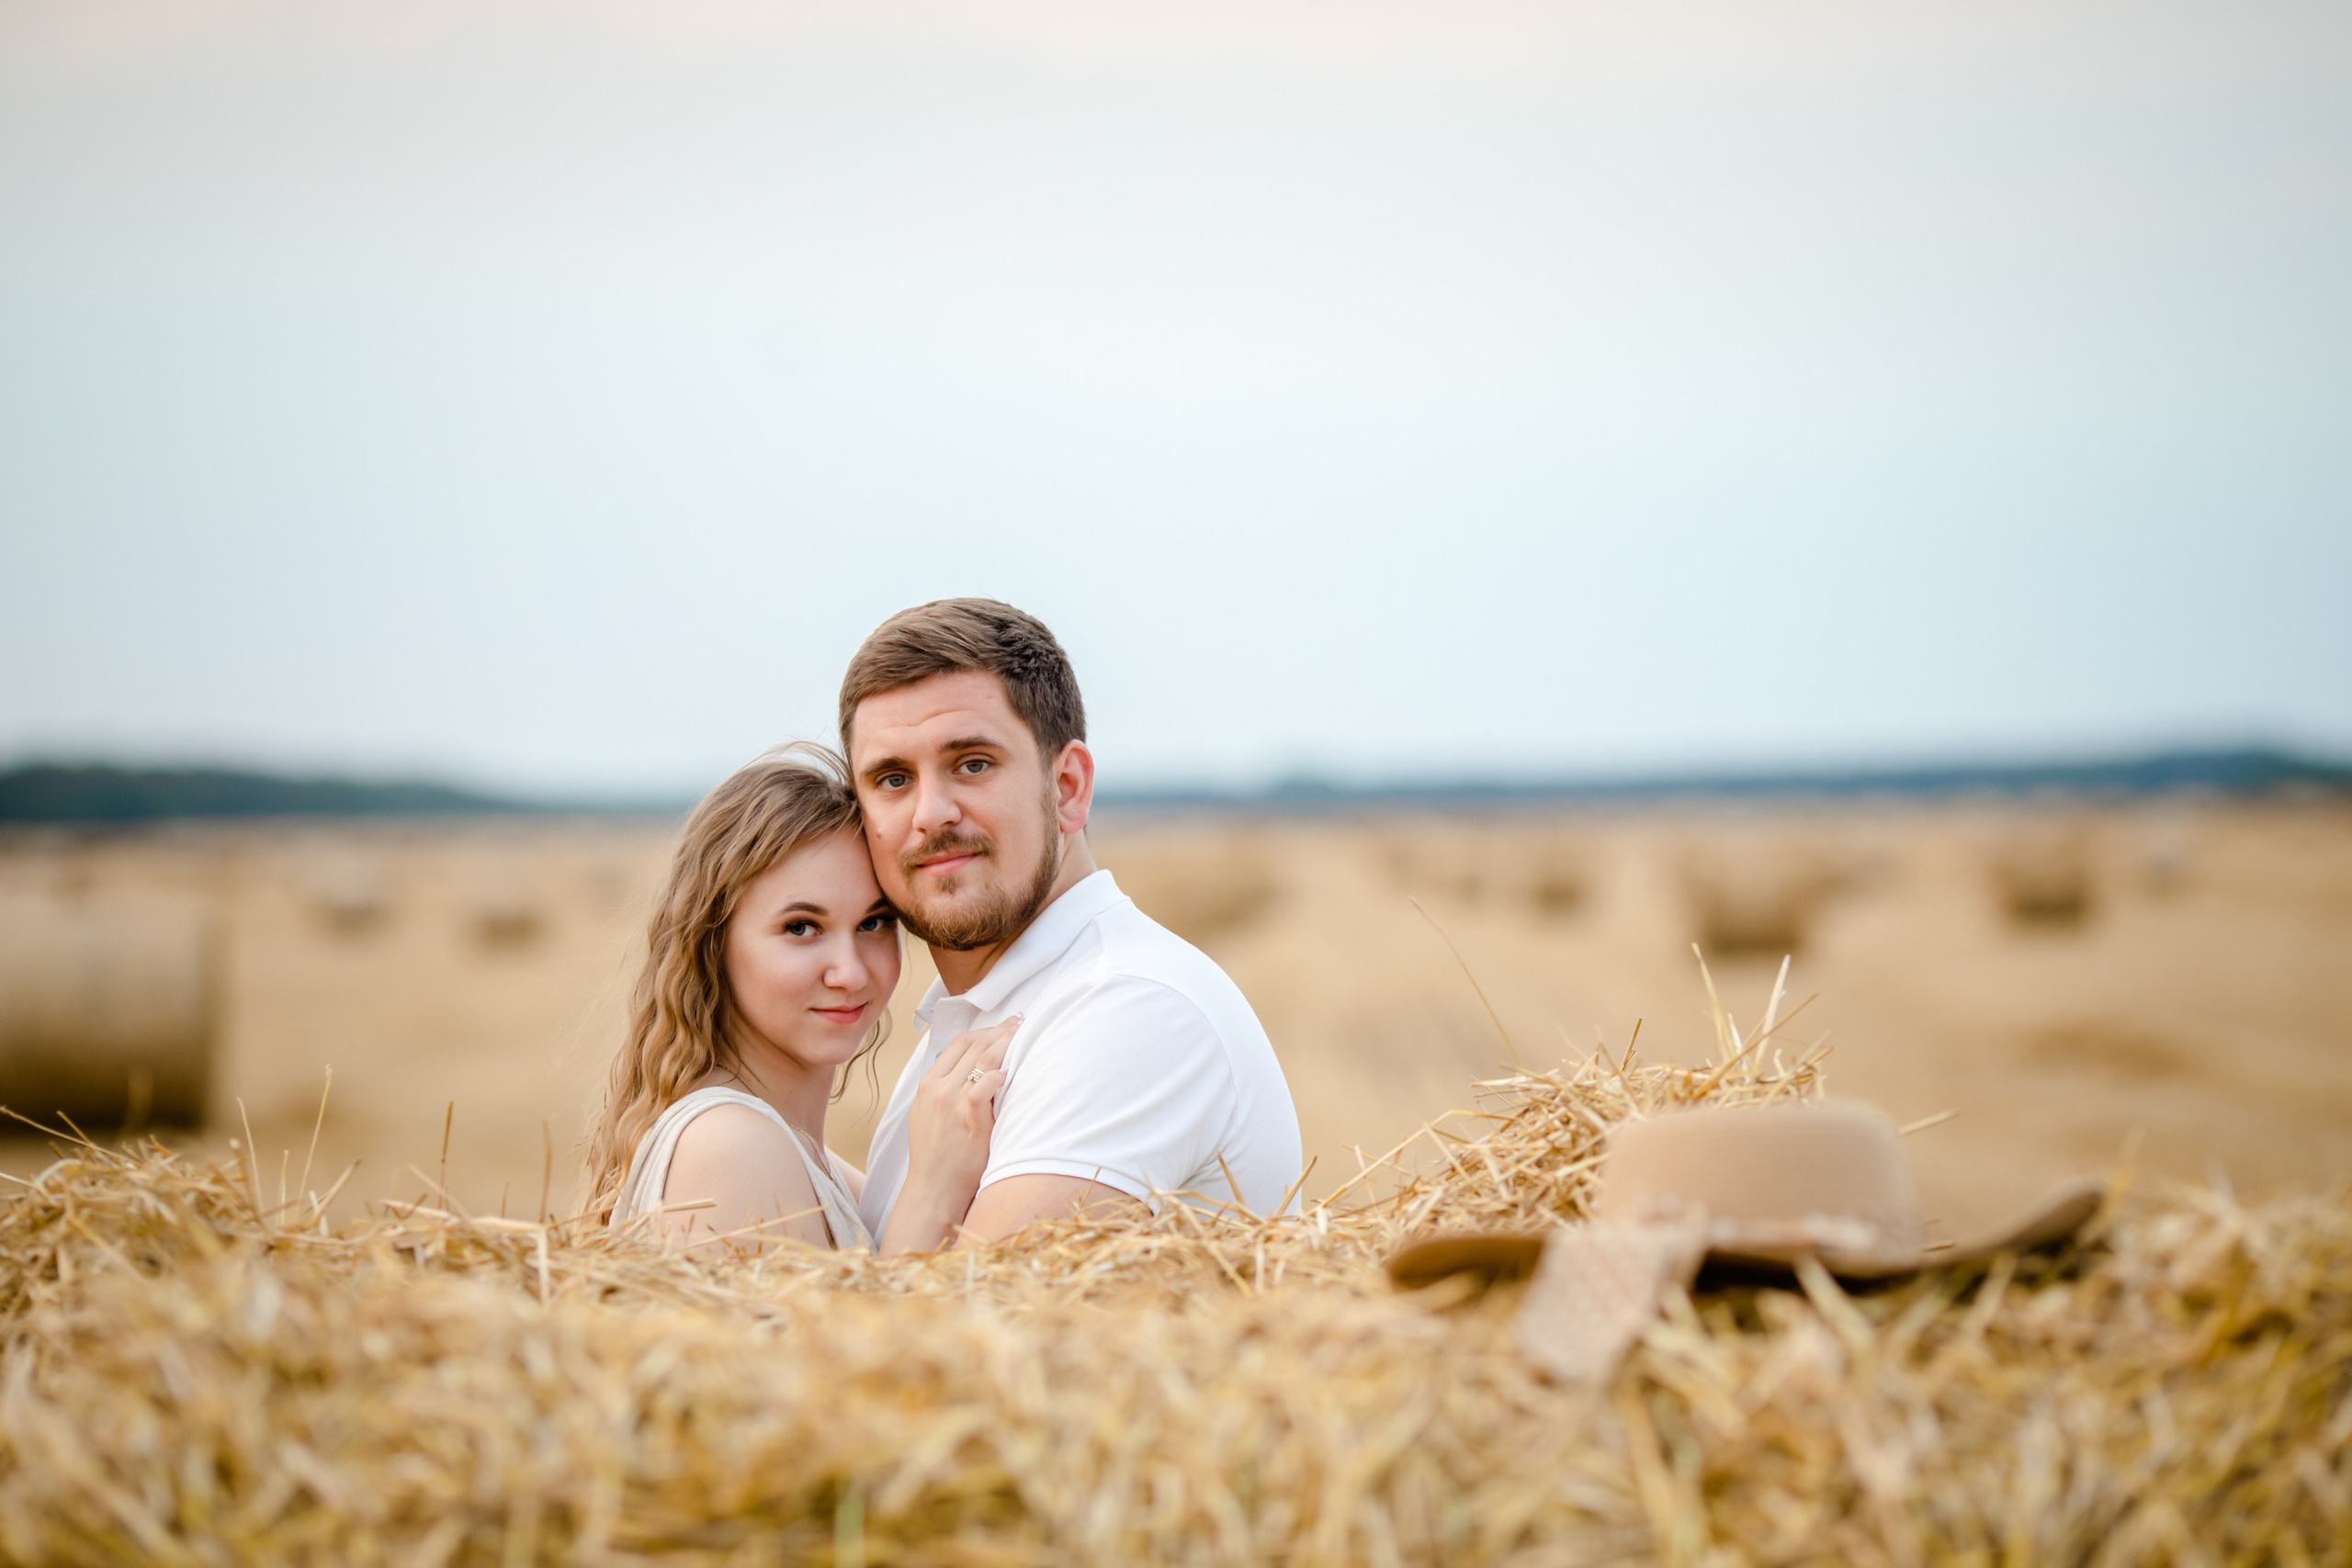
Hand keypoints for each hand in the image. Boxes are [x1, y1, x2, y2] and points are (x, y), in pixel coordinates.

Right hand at [880, 1017, 1016, 1253]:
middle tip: (1020, 1024)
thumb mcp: (929, 1116)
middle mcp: (937, 1089)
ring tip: (1024, 1036)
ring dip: (1005, 1044)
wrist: (932, 1190)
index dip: (983, 1031)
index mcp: (927, 1085)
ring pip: (981, 1060)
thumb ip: (946, 1092)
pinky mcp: (968, 1119)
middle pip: (972, 1046)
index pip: (957, 1043)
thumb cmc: (937, 1157)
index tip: (1002, 1027)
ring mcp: (950, 1102)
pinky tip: (1010, 1072)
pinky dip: (997, 1075)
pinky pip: (983, 1087)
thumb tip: (974, 1073)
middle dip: (999, 1031)